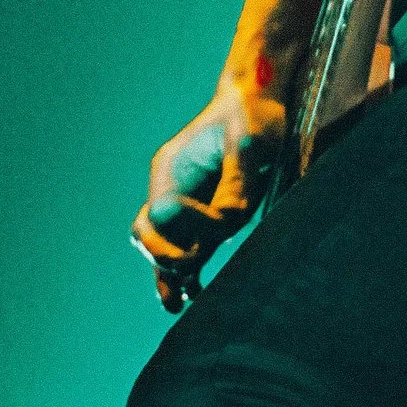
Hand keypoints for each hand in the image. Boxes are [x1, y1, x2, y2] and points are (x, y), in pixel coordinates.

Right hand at [132, 67, 289, 311]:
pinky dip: (185, 273)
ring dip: (170, 275)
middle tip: (191, 272)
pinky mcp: (205, 216)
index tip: (217, 227)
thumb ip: (236, 183)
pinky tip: (193, 295)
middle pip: (149, 236)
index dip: (186, 227)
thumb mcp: (248, 143)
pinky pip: (185, 249)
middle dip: (166, 258)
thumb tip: (228, 222)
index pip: (162, 213)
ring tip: (177, 305)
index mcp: (171, 169)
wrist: (257, 101)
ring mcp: (185, 205)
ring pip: (163, 249)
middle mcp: (171, 190)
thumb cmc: (252, 115)